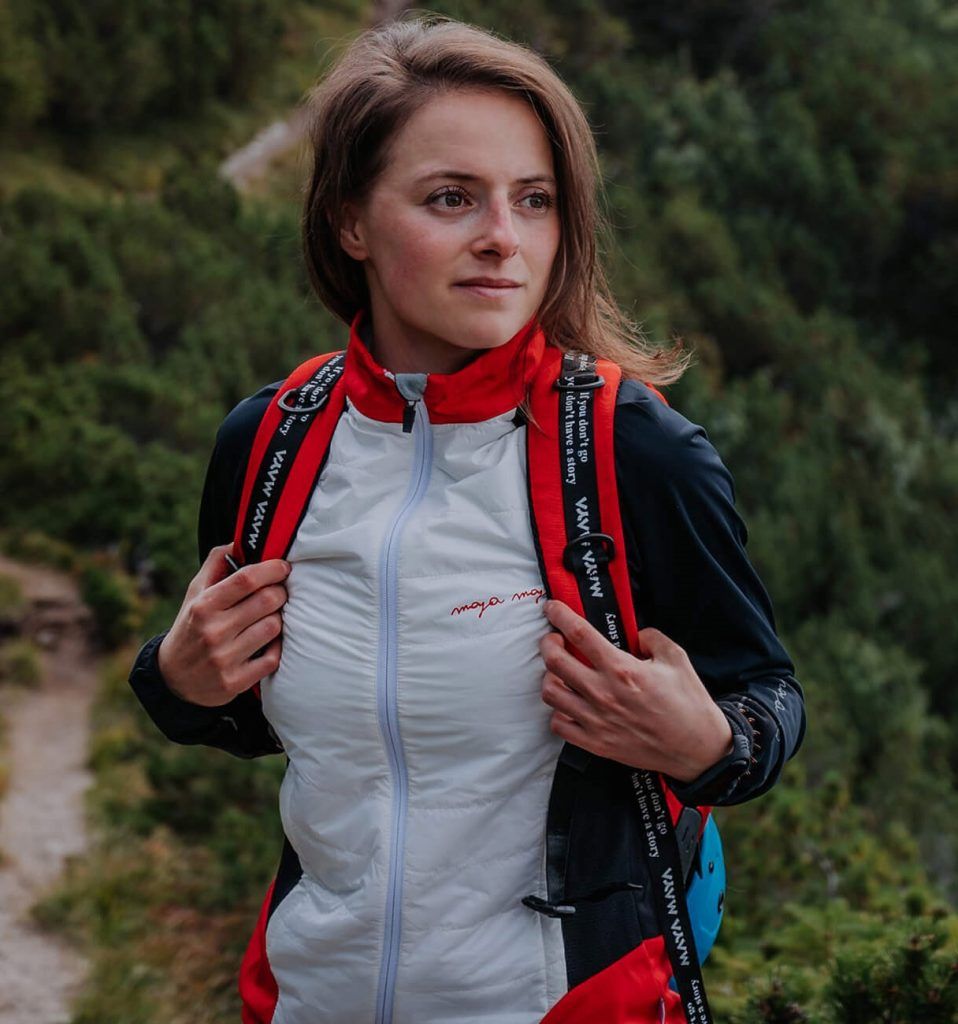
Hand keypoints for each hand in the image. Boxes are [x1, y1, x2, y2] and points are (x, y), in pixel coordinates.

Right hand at [157, 543, 290, 706]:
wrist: (173, 679)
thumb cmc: (192, 626)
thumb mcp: (195, 593)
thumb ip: (216, 564)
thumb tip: (240, 540)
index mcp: (203, 606)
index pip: (246, 579)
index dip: (272, 569)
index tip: (283, 567)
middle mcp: (213, 631)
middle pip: (267, 601)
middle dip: (280, 592)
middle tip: (279, 593)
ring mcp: (224, 658)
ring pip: (274, 627)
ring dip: (278, 619)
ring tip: (270, 618)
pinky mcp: (235, 682)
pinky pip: (273, 658)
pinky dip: (276, 648)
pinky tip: (267, 643)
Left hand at [538, 599, 733, 781]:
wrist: (698, 749)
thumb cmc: (688, 705)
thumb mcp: (676, 658)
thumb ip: (651, 637)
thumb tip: (634, 634)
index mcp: (623, 669)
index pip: (579, 634)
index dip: (560, 616)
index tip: (553, 609)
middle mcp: (604, 694)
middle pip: (555, 661)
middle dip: (548, 643)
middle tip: (553, 639)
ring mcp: (597, 720)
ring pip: (551, 692)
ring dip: (550, 677)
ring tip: (559, 672)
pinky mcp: (596, 743)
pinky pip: (559, 725)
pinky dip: (558, 711)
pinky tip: (569, 703)